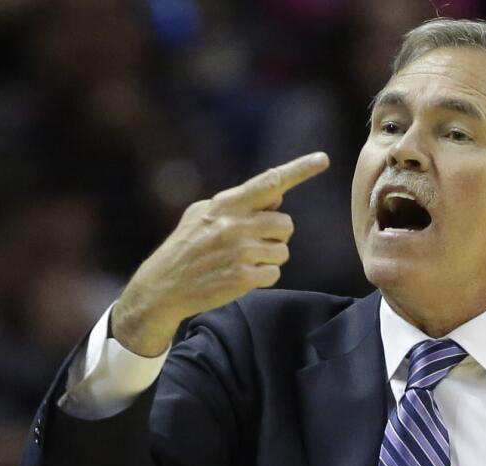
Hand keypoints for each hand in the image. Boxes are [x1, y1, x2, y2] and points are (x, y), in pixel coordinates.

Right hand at [112, 152, 329, 355]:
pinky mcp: (243, 277)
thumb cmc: (186, 247)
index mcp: (226, 204)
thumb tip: (279, 196)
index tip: (323, 159)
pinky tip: (239, 277)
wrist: (162, 287)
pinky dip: (262, 277)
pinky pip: (274, 273)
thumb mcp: (202, 215)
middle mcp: (235, 224)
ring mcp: (239, 251)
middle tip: (249, 244)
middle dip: (274, 235)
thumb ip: (240, 204)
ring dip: (268, 258)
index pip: (270, 182)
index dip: (299, 170)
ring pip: (283, 251)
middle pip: (286, 224)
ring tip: (240, 261)